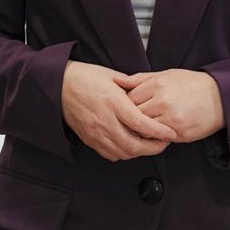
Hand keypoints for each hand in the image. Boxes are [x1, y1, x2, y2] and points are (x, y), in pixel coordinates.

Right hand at [61, 61, 176, 160]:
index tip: (171, 134)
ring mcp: (95, 132)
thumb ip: (132, 87)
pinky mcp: (89, 139)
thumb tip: (148, 96)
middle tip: (163, 143)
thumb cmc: (85, 77)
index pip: (141, 123)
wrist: (59, 85)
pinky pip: (110, 154)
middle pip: (134, 145)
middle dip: (153, 148)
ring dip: (139, 152)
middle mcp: (104, 120)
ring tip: (148, 144)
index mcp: (113, 102)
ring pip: (123, 153)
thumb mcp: (112, 75)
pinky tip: (129, 145)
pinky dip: (123, 153)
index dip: (159, 132)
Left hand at [118, 69, 224, 142]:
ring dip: (143, 129)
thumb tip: (117, 81)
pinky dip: (155, 137)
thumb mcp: (166, 75)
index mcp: (158, 85)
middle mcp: (163, 102)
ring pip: (145, 130)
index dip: (127, 104)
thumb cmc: (191, 84)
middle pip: (135, 115)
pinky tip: (158, 131)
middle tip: (133, 118)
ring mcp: (172, 120)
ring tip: (145, 125)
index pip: (130, 98)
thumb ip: (140, 79)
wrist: (221, 98)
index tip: (128, 106)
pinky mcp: (179, 134)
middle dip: (132, 118)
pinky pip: (159, 139)